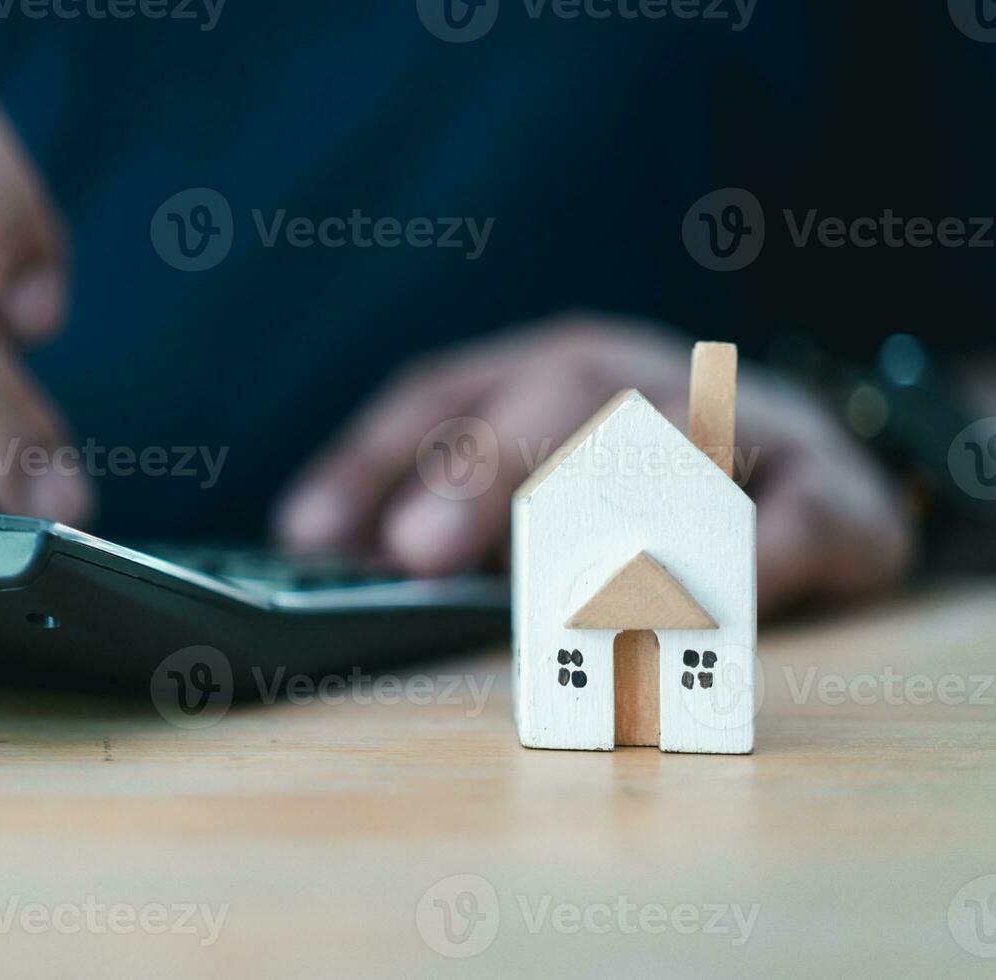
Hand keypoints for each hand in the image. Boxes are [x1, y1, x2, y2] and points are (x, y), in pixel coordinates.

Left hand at [275, 315, 914, 612]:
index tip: (306, 535)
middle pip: (560, 389)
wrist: (816, 485)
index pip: (445, 392)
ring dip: (620, 497)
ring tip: (566, 578)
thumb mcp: (541, 496)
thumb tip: (330, 565)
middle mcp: (637, 377)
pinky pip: (802, 510)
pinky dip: (768, 545)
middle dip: (483, 469)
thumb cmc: (645, 496)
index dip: (372, 458)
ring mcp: (740, 422)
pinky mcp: (828, 489)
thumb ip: (452, 525)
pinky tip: (733, 586)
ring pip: (682, 431)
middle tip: (418, 551)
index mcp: (547, 373)